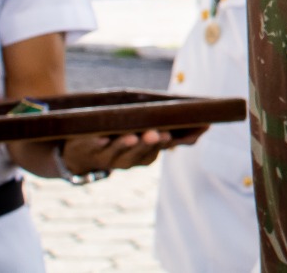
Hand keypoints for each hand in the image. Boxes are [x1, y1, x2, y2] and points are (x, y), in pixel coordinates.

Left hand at [61, 126, 204, 174]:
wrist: (80, 152)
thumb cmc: (121, 138)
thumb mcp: (145, 134)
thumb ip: (171, 132)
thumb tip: (206, 126)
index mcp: (141, 156)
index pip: (157, 152)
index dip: (165, 145)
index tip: (173, 136)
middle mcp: (125, 160)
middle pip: (138, 156)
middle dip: (148, 145)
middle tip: (157, 134)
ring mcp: (105, 157)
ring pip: (117, 154)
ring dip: (125, 146)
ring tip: (133, 136)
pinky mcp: (85, 149)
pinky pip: (92, 147)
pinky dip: (97, 143)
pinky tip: (102, 137)